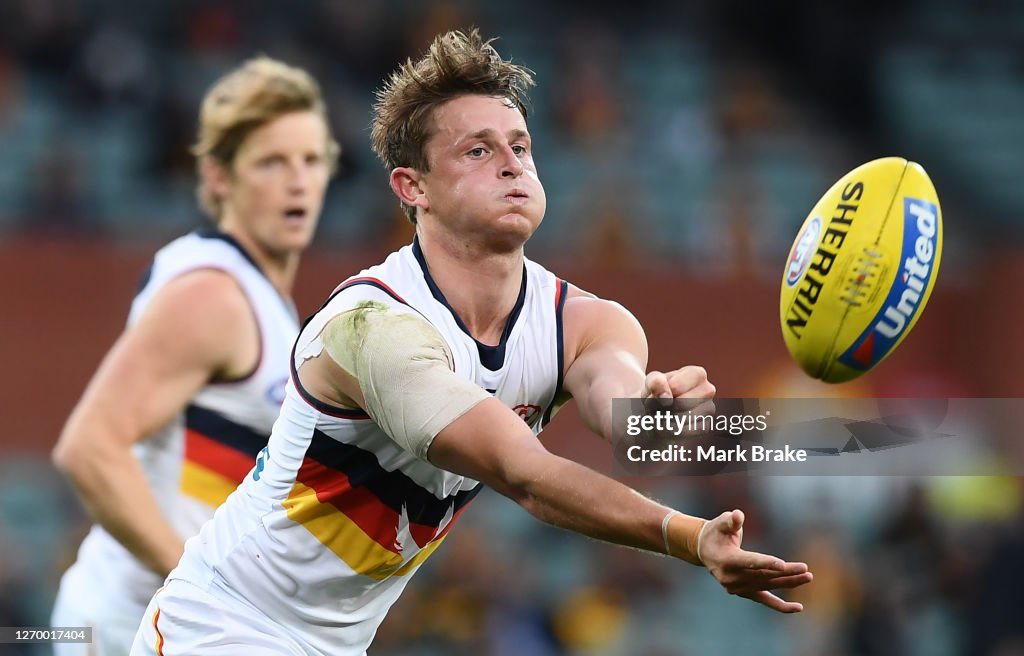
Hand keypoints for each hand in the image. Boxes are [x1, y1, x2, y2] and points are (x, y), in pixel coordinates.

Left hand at [642, 366, 715, 433]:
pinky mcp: (705, 426)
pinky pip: (684, 432)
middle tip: (659, 405)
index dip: (661, 393)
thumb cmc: (657, 394)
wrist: (656, 414)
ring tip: (663, 414)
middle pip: (681, 403)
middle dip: (663, 407)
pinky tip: (669, 424)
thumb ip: (655, 382)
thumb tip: (666, 397)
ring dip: (665, 419)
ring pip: (683, 419)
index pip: (676, 386)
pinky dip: (670, 430)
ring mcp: (709, 409)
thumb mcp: (651, 383)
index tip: (657, 393)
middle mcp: (708, 390)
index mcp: (696, 374)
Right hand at [698, 509, 812, 612]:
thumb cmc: (716, 532)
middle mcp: (730, 578)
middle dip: (786, 573)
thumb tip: (737, 516)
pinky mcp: (744, 593)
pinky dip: (781, 606)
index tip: (783, 565)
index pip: (749, 562)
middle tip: (805, 569)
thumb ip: (730, 520)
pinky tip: (798, 608)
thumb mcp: (720, 522)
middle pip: (763, 575)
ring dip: (788, 582)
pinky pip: (765, 600)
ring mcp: (737, 588)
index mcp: (725, 560)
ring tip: (808, 577)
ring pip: (767, 586)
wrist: (705, 550)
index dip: (766, 563)